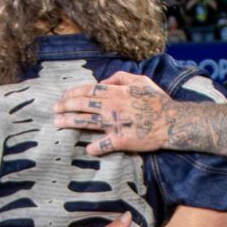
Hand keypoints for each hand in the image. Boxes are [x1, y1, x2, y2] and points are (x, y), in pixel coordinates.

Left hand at [54, 72, 172, 155]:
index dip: (73, 93)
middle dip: (65, 106)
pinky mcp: (122, 140)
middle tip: (54, 109)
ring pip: (87, 122)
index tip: (62, 97)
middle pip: (83, 104)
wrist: (173, 121)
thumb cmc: (157, 100)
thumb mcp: (141, 81)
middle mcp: (113, 106)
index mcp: (116, 92)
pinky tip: (87, 149)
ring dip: (70, 122)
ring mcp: (116, 124)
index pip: (88, 90)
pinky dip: (95, 147)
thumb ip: (120, 77)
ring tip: (58, 123)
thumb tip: (103, 80)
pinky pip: (105, 144)